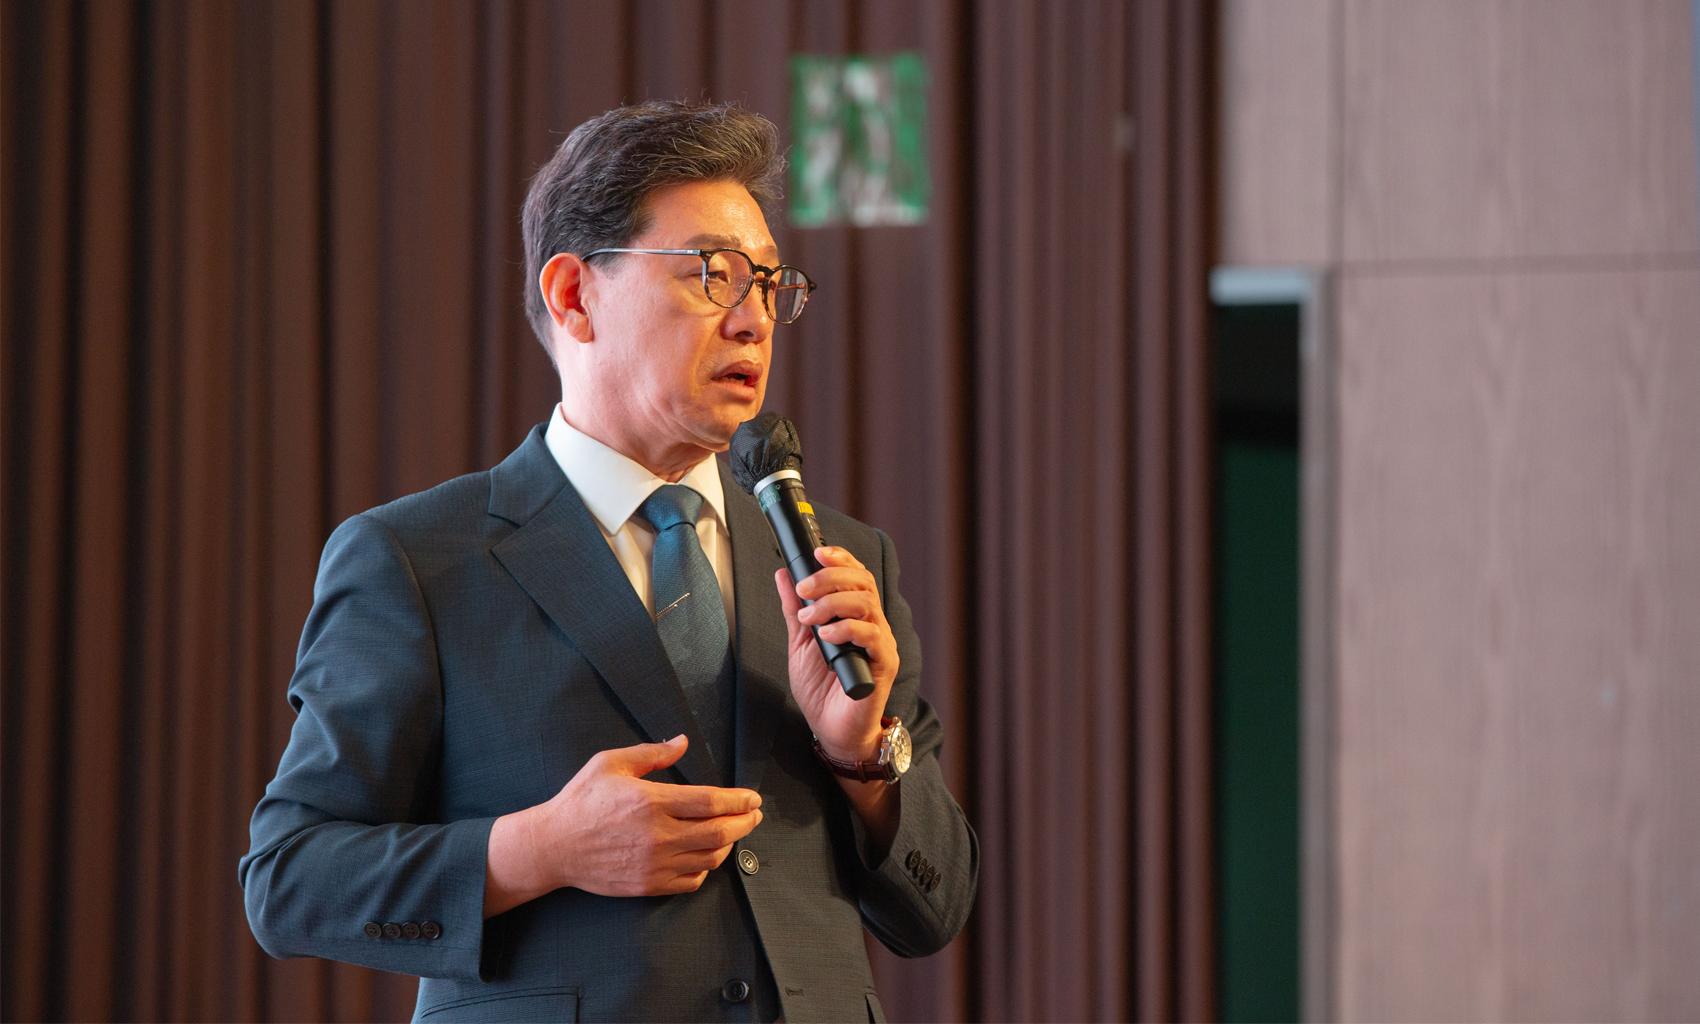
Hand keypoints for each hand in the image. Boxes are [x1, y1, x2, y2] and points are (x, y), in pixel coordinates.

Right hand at [484, 735, 761, 914]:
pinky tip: (704, 855)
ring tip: (731, 832)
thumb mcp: (610, 764)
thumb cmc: (581, 801)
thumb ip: (651, 753)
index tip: (753, 798)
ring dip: (728, 845)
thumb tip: (682, 742)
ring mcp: (654, 864)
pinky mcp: (648, 885)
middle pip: (719, 832)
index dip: (738, 800)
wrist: (552, 847)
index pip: (710, 802)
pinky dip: (705, 868)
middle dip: (745, 823)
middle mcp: (658, 836)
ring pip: (709, 858)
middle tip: (753, 815)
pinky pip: (691, 881)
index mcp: (651, 801)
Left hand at [775, 546, 899, 763]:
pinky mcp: (884, 663)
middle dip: (830, 578)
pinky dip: (847, 629)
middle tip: (804, 588)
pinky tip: (827, 636)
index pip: (856, 575)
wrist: (831, 730)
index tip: (817, 553)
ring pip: (867, 604)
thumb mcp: (800, 642)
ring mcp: (880, 643)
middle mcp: (872, 623)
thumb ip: (795, 609)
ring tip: (810, 619)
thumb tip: (783, 575)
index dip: (840, 559)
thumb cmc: (821, 689)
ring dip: (833, 603)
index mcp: (855, 615)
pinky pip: (873, 635)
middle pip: (862, 583)